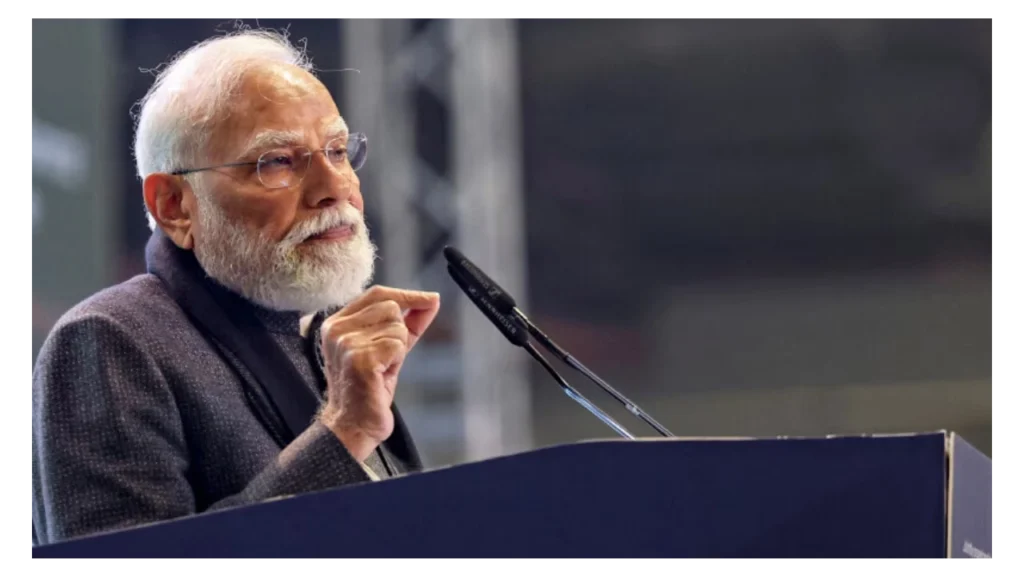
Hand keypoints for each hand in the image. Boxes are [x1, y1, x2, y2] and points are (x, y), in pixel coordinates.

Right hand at [318, 285, 440, 461]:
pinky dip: (397, 361)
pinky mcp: (360, 359)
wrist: (353, 425)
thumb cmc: (369, 388)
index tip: (430, 299)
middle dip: (399, 333)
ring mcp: (346, 343)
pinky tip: (381, 376)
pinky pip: (398, 345)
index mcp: (337, 323)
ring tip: (381, 369)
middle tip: (385, 359)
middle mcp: (336, 329)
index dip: (407, 295)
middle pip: (391, 308)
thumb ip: (408, 322)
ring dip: (398, 350)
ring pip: (397, 327)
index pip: (377, 294)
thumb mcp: (388, 347)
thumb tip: (432, 300)